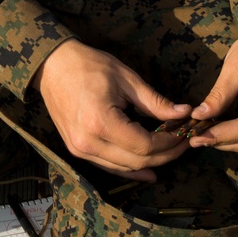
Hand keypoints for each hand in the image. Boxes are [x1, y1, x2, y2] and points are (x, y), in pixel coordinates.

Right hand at [34, 40, 191, 180]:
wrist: (53, 66)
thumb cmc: (89, 65)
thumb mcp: (127, 79)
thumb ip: (155, 102)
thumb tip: (184, 113)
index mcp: (100, 122)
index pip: (144, 145)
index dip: (169, 143)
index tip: (185, 133)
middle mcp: (88, 143)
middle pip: (136, 161)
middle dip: (165, 155)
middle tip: (184, 142)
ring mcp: (80, 150)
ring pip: (124, 168)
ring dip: (151, 163)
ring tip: (171, 150)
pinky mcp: (77, 150)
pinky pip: (109, 166)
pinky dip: (130, 169)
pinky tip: (149, 171)